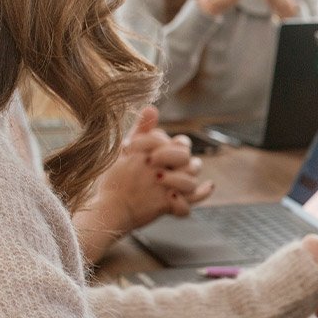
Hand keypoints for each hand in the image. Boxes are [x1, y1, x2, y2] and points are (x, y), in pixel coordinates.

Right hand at [76, 107, 214, 260]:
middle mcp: (154, 167)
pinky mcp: (164, 205)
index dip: (176, 145)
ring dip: (194, 176)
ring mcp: (161, 187)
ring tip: (195, 171)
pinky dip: (201, 194)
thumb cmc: (115, 180)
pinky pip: (188, 202)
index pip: (172, 142)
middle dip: (188, 159)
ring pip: (189, 179)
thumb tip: (152, 107)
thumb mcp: (126, 151)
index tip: (175, 146)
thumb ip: (141, 129)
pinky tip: (209, 185)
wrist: (108, 210)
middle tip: (191, 161)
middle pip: (185, 157)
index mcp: (145, 152)